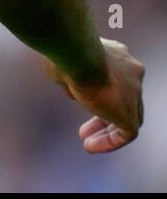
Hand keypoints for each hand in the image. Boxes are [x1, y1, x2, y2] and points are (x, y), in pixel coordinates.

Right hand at [43, 38, 144, 152]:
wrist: (76, 52)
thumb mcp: (65, 63)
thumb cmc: (64, 52)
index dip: (98, 92)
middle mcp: (131, 71)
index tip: (78, 98)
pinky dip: (109, 142)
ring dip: (106, 130)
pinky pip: (126, 134)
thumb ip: (71, 78)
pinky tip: (90, 146)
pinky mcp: (129, 113)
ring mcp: (134, 92)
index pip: (116, 78)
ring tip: (86, 141)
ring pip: (128, 116)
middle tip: (84, 127)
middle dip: (103, 113)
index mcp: (118, 54)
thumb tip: (73, 93)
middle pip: (125, 98)